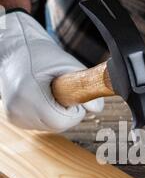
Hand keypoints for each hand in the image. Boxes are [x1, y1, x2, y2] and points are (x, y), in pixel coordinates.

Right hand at [0, 11, 103, 131]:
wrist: (13, 50)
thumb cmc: (40, 54)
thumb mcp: (67, 64)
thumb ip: (84, 85)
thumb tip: (97, 108)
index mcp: (28, 94)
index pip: (61, 121)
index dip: (73, 111)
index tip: (71, 95)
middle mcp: (17, 109)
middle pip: (56, 125)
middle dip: (66, 112)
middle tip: (61, 90)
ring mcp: (13, 115)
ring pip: (49, 126)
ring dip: (56, 113)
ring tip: (48, 91)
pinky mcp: (13, 118)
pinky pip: (40, 124)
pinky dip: (46, 113)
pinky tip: (40, 97)